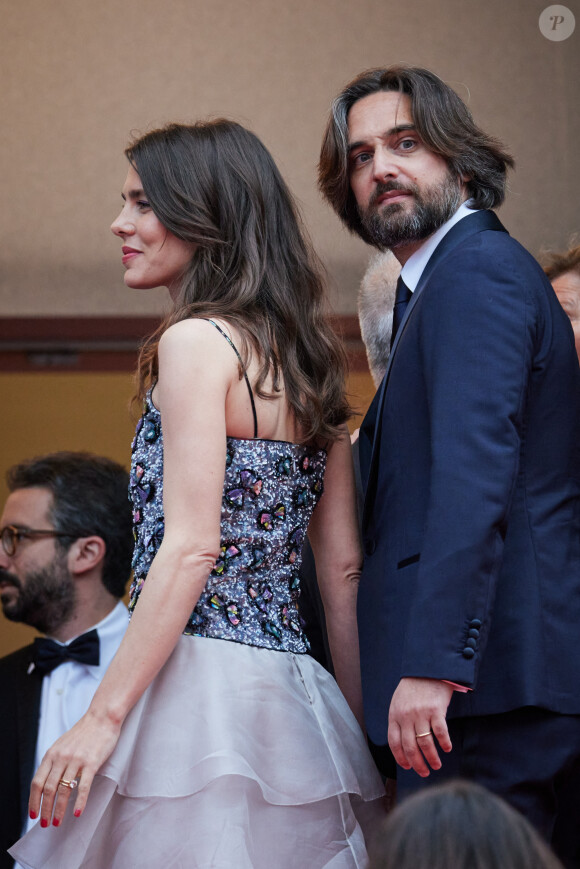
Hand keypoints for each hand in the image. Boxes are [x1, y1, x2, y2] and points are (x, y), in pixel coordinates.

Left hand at [29, 711, 120, 826]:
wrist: (102, 717)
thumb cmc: (83, 733)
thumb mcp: (62, 745)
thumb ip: (54, 762)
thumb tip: (47, 784)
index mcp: (51, 754)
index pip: (37, 782)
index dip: (33, 801)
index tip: (34, 815)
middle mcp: (61, 757)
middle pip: (48, 789)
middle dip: (45, 810)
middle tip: (46, 824)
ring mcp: (76, 760)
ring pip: (64, 790)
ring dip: (59, 810)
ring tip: (58, 822)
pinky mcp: (92, 762)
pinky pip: (83, 786)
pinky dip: (80, 802)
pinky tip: (78, 813)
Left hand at [388, 677, 453, 776]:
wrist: (427, 668)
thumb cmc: (413, 687)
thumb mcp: (399, 702)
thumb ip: (399, 720)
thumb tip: (402, 744)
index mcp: (394, 715)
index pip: (394, 743)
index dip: (401, 757)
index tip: (408, 766)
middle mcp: (406, 716)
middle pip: (410, 747)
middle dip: (417, 763)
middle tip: (424, 772)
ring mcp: (421, 713)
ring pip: (425, 744)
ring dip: (432, 758)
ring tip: (436, 765)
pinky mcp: (436, 710)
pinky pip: (440, 732)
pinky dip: (444, 743)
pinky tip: (447, 749)